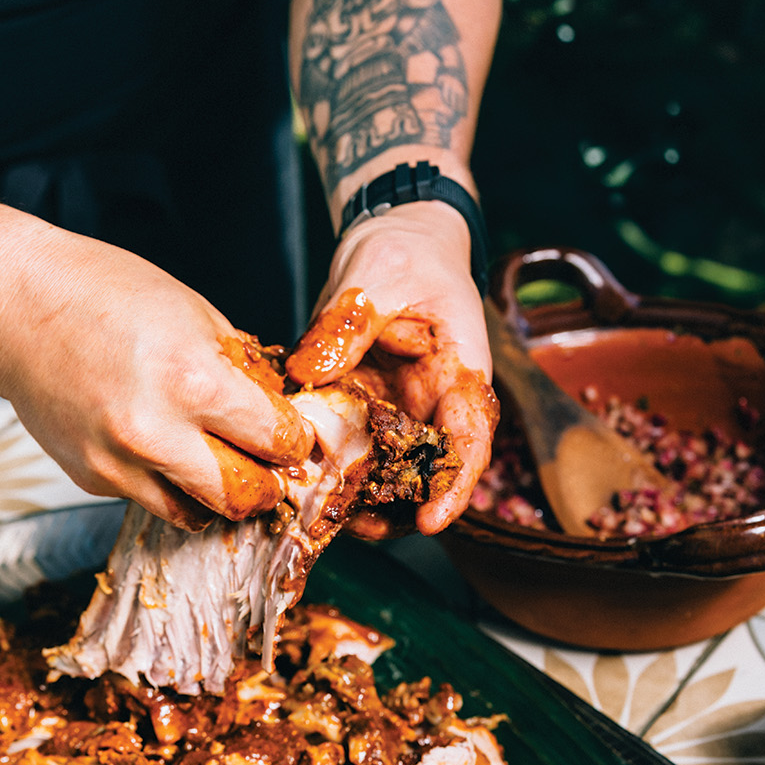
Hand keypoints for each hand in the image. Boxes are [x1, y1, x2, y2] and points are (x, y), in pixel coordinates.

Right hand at [0, 217, 311, 528]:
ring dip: (217, 497)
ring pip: (197, 515)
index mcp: (192, 381)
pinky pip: (149, 498)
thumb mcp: (194, 312)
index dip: (294, 442)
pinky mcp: (91, 478)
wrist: (11, 306)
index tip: (291, 439)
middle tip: (267, 467)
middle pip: (245, 497)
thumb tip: (276, 410)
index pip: (276, 442)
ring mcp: (118, 463)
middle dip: (266, 485)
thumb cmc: (100, 292)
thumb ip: (239, 368)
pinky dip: (166, 483)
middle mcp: (155, 432)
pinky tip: (158, 447)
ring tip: (217, 465)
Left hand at [285, 199, 497, 534]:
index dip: (455, 486)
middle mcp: (430, 400)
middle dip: (394, 508)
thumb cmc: (406, 251)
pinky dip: (324, 466)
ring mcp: (394, 408)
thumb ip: (348, 324)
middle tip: (352, 525)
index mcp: (458, 370)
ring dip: (355, 495)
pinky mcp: (359, 406)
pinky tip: (293, 476)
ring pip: (383, 470)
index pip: (470, 438)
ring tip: (317, 512)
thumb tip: (310, 372)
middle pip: (424, 472)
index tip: (430, 520)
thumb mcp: (378, 274)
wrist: (393, 239)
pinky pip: (346, 447)